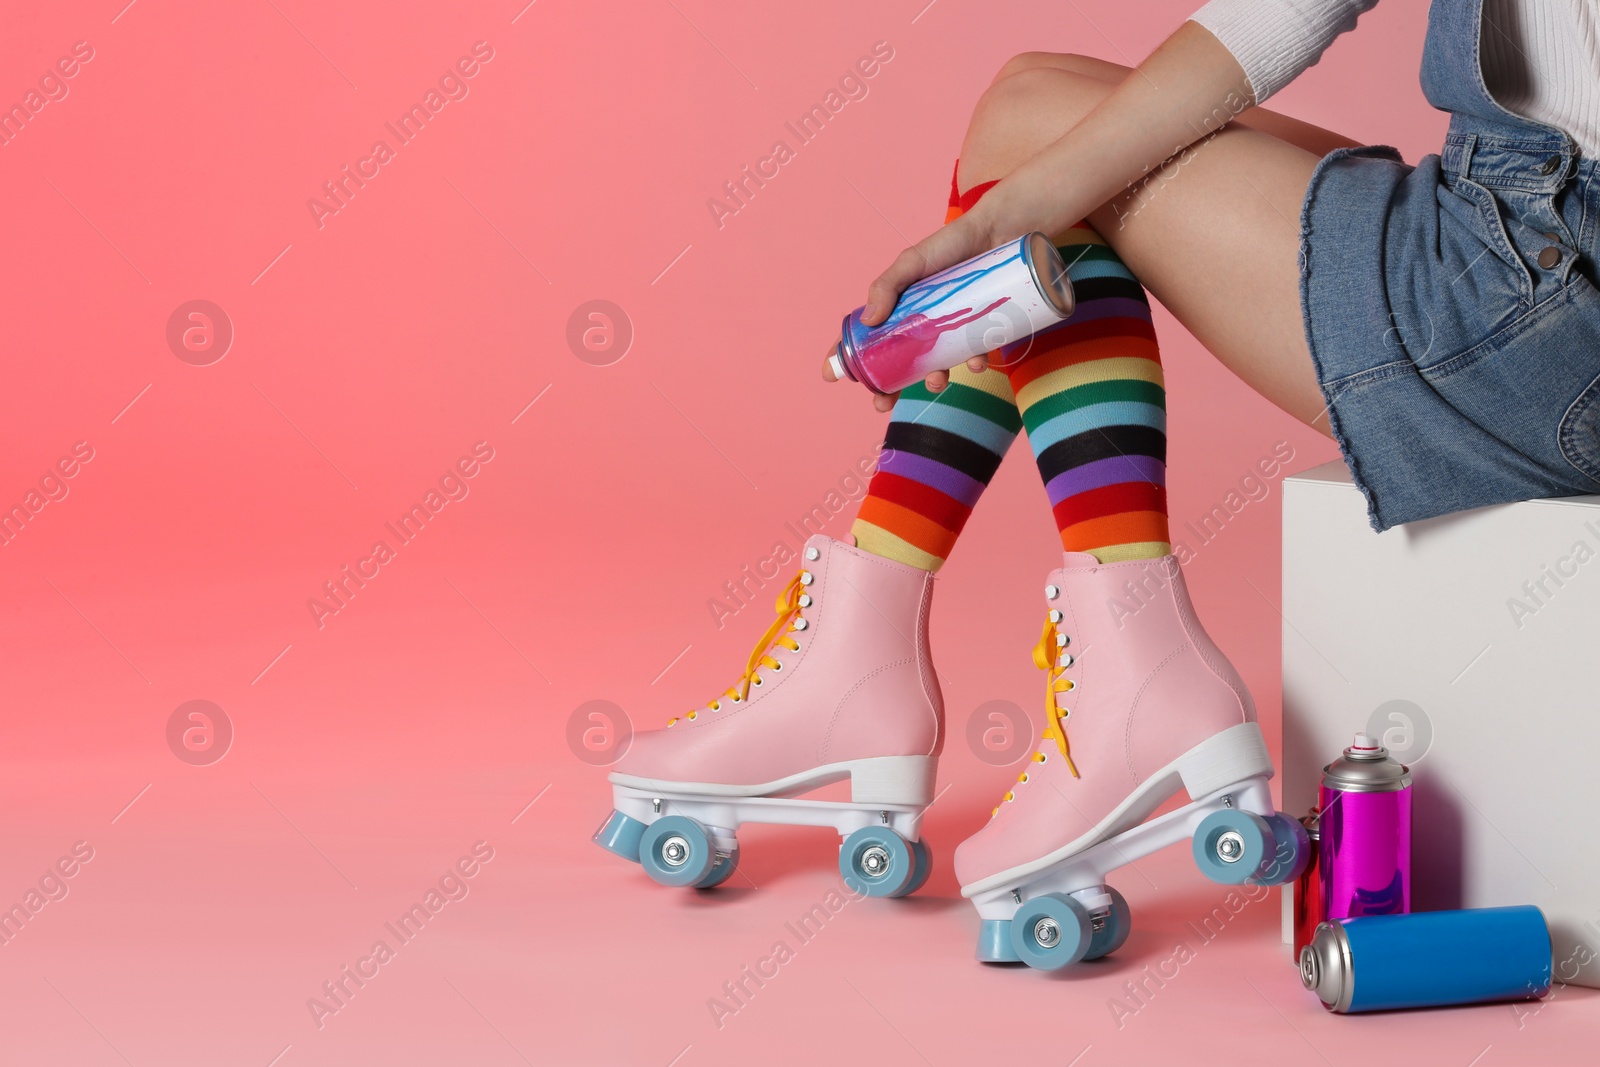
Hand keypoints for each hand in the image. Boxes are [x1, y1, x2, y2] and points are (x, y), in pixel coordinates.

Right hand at [821, 204, 1005, 411]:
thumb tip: (870, 320)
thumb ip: (887, 287)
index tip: (831, 375)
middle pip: (899, 362)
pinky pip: (974, 355)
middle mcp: (921, 322)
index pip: (867, 335)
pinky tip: (976, 361)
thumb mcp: (912, 261)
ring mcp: (950, 329)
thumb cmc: (951, 244)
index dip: (849, 356)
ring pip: (936, 365)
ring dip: (933, 380)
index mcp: (898, 307)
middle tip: (882, 403)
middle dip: (889, 387)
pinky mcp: (979, 331)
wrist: (1000, 232)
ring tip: (936, 382)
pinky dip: (974, 362)